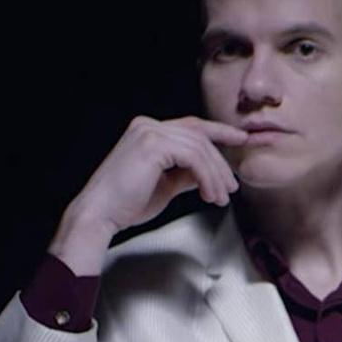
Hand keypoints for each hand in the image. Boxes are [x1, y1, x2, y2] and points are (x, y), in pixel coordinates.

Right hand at [75, 114, 247, 232]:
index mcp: (147, 131)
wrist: (100, 215)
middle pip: (199, 137)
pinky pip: (194, 158)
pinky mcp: (153, 145)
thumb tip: (205, 175)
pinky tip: (209, 195)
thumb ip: (184, 175)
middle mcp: (147, 126)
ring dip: (215, 176)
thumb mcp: (164, 186)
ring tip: (221, 198)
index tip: (240, 139)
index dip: (219, 132)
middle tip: (232, 186)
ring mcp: (149, 132)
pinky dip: (207, 177)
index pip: (191, 127)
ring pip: (200, 149)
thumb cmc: (125, 205)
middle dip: (220, 163)